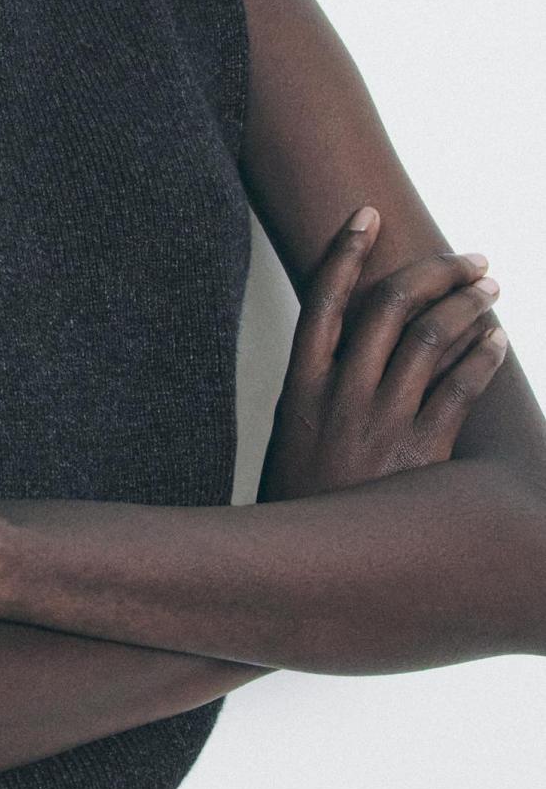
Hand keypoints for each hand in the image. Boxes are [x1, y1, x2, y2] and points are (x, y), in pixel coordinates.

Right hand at [258, 205, 507, 503]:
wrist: (311, 573)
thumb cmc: (305, 507)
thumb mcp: (294, 442)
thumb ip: (319, 393)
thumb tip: (352, 348)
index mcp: (301, 391)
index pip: (323, 303)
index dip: (345, 254)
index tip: (366, 215)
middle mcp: (340, 398)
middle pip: (388, 308)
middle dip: (432, 271)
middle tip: (466, 258)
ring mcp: (381, 425)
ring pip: (429, 339)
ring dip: (465, 305)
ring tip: (489, 289)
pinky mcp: (421, 455)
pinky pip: (460, 389)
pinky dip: (481, 356)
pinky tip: (495, 340)